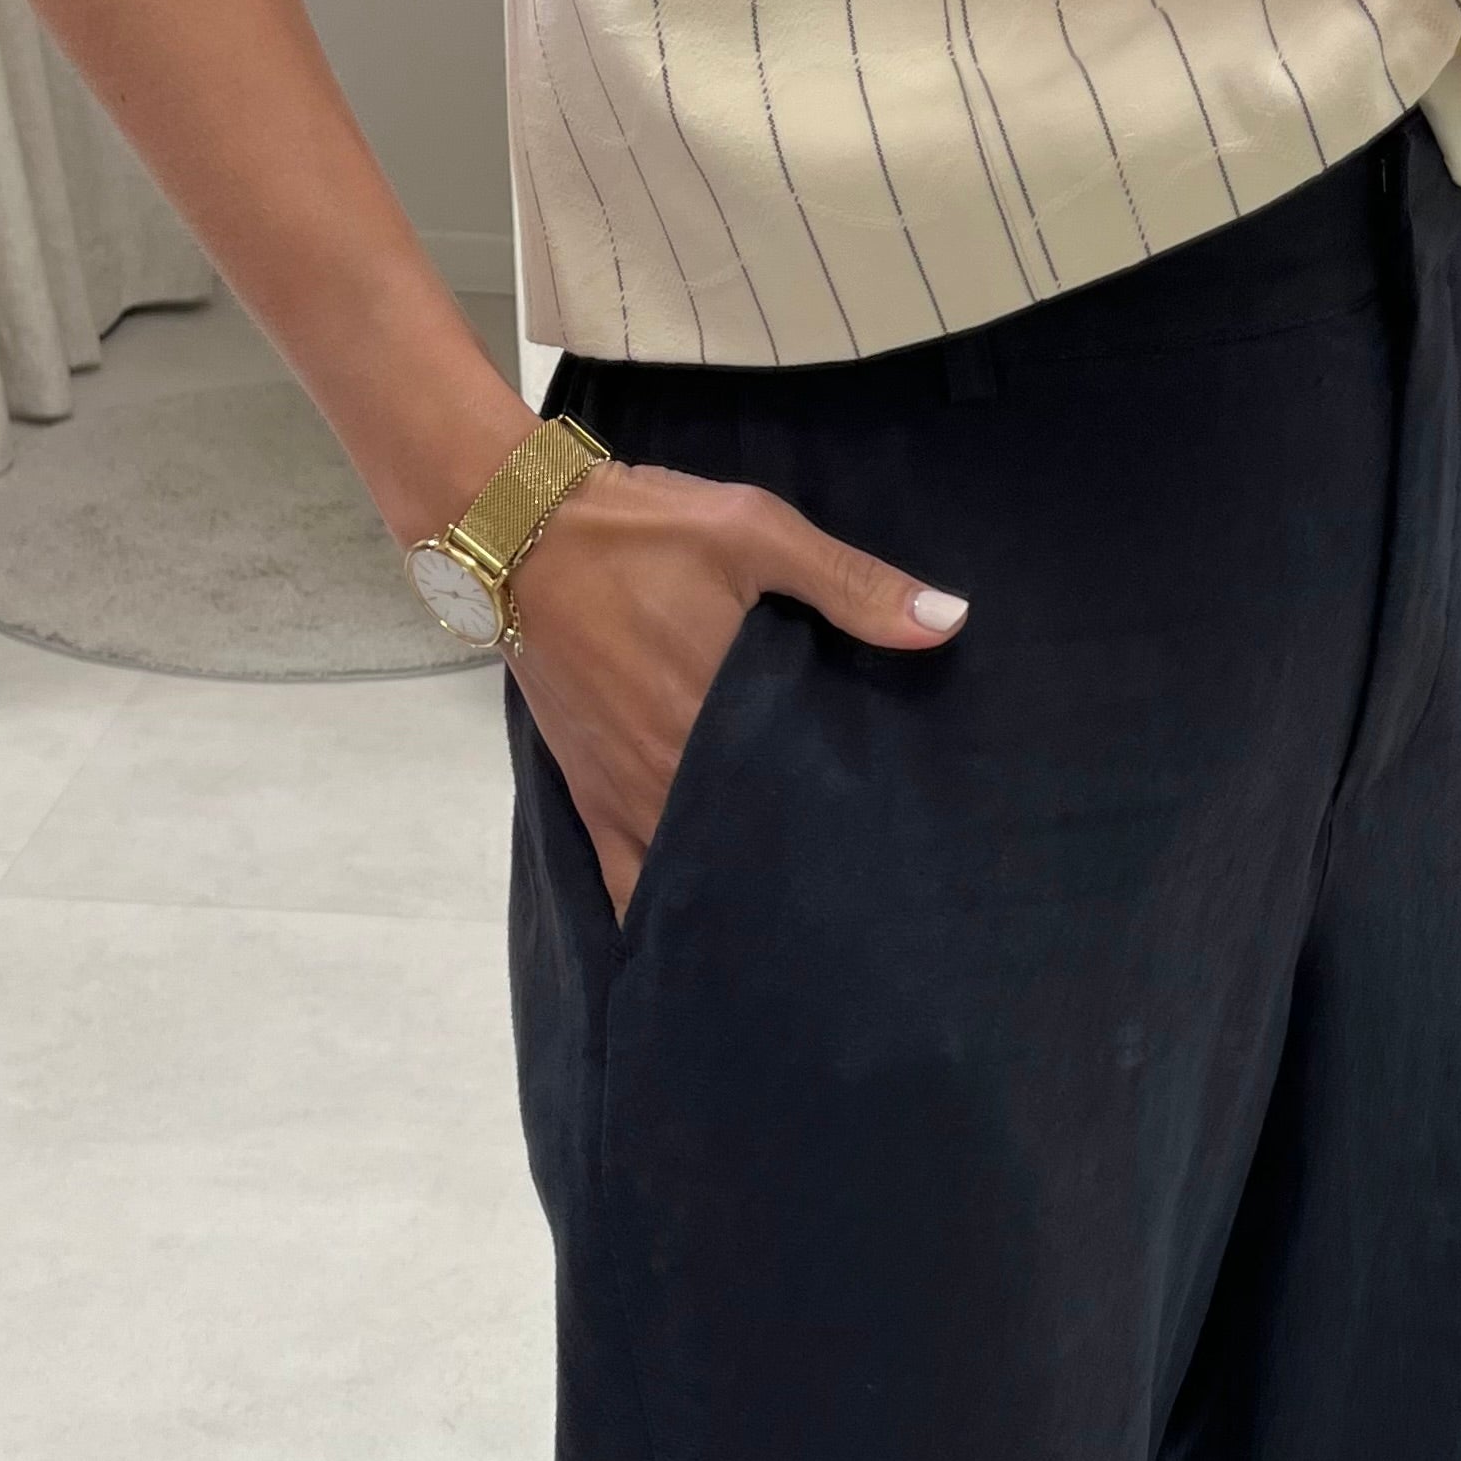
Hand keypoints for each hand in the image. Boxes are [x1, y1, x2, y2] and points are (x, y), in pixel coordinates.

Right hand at [505, 461, 967, 920]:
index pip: (800, 806)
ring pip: (687, 876)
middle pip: (747, 853)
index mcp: (722, 720)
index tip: (886, 857)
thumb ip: (850, 583)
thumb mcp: (753, 532)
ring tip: (783, 925)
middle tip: (847, 900)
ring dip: (731, 894)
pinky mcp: (586, 790)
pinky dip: (654, 905)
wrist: (513, 527)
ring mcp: (624, 792)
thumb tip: (948, 620)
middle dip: (793, 876)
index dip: (841, 837)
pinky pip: (622, 875)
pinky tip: (689, 934)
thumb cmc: (638, 531)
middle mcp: (672, 775)